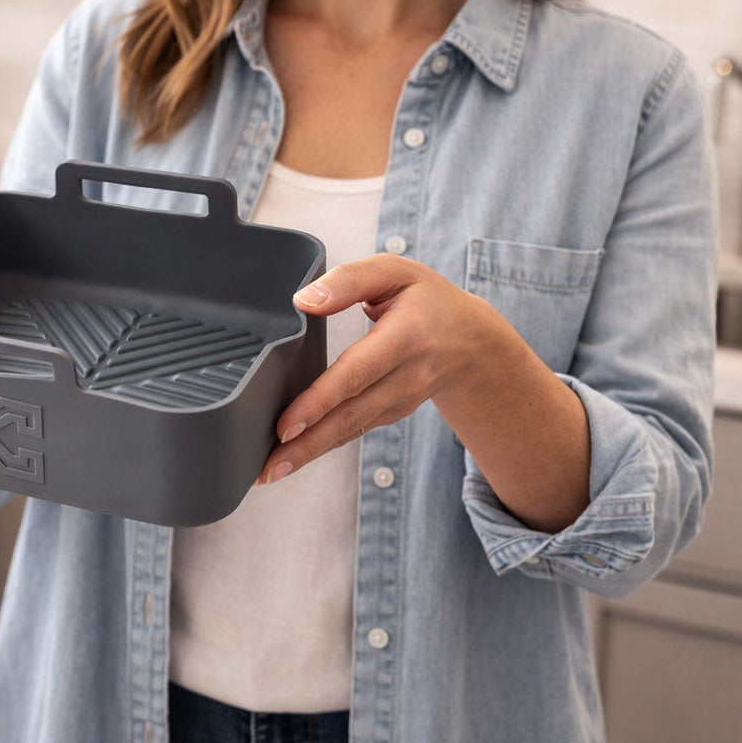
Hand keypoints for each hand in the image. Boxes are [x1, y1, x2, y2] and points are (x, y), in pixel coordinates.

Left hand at [259, 253, 502, 483]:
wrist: (474, 342)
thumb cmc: (427, 300)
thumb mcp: (395, 271)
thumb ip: (350, 280)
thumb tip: (304, 300)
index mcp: (406, 337)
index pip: (356, 374)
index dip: (319, 401)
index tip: (285, 424)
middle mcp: (406, 376)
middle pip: (350, 415)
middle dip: (306, 443)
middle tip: (267, 466)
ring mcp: (401, 401)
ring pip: (350, 430)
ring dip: (309, 453)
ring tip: (270, 471)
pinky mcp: (392, 413)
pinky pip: (353, 430)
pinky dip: (322, 446)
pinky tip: (293, 456)